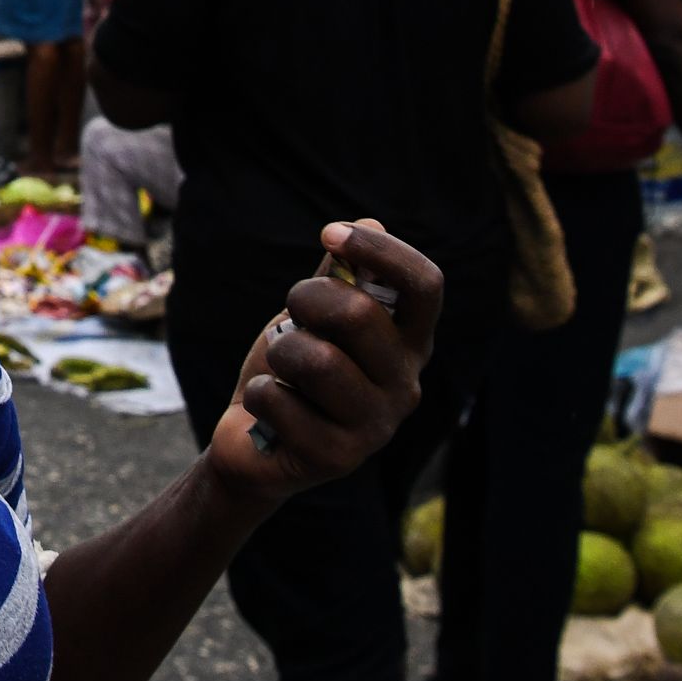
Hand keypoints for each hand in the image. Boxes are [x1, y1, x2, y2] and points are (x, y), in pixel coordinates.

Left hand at [203, 220, 441, 513]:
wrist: (255, 442)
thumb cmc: (294, 368)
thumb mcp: (315, 315)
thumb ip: (341, 275)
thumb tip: (370, 222)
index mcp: (410, 342)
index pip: (426, 285)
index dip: (381, 250)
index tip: (329, 233)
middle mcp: (406, 384)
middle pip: (358, 314)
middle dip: (306, 299)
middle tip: (293, 316)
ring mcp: (376, 426)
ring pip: (317, 360)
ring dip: (279, 352)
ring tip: (280, 368)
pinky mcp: (339, 458)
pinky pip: (280, 400)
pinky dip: (259, 395)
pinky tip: (269, 409)